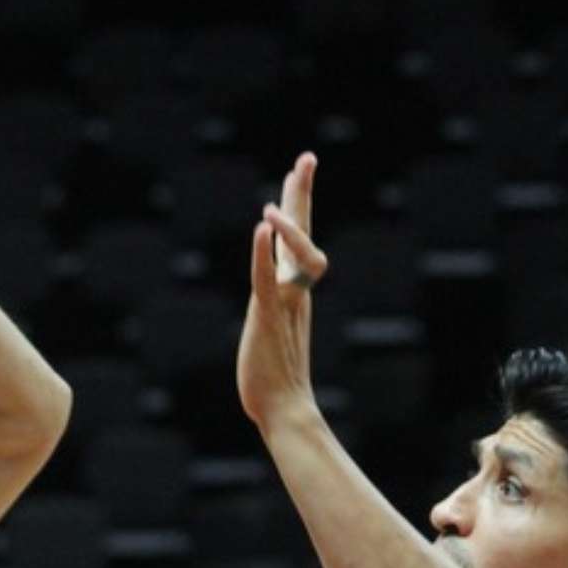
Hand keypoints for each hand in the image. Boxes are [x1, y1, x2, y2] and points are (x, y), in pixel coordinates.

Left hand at [236, 151, 328, 433]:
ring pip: (292, 255)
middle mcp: (295, 290)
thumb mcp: (275, 331)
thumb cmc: (276, 379)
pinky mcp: (267, 317)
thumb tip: (271, 301)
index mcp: (296, 290)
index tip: (297, 170)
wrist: (285, 410)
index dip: (299, 203)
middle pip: (303, 232)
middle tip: (307, 158)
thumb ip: (275, 310)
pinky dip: (262, 253)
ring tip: (274, 203)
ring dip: (287, 227)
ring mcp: (284, 303)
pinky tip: (261, 228)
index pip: (300, 237)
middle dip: (303, 194)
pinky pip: (266, 279)